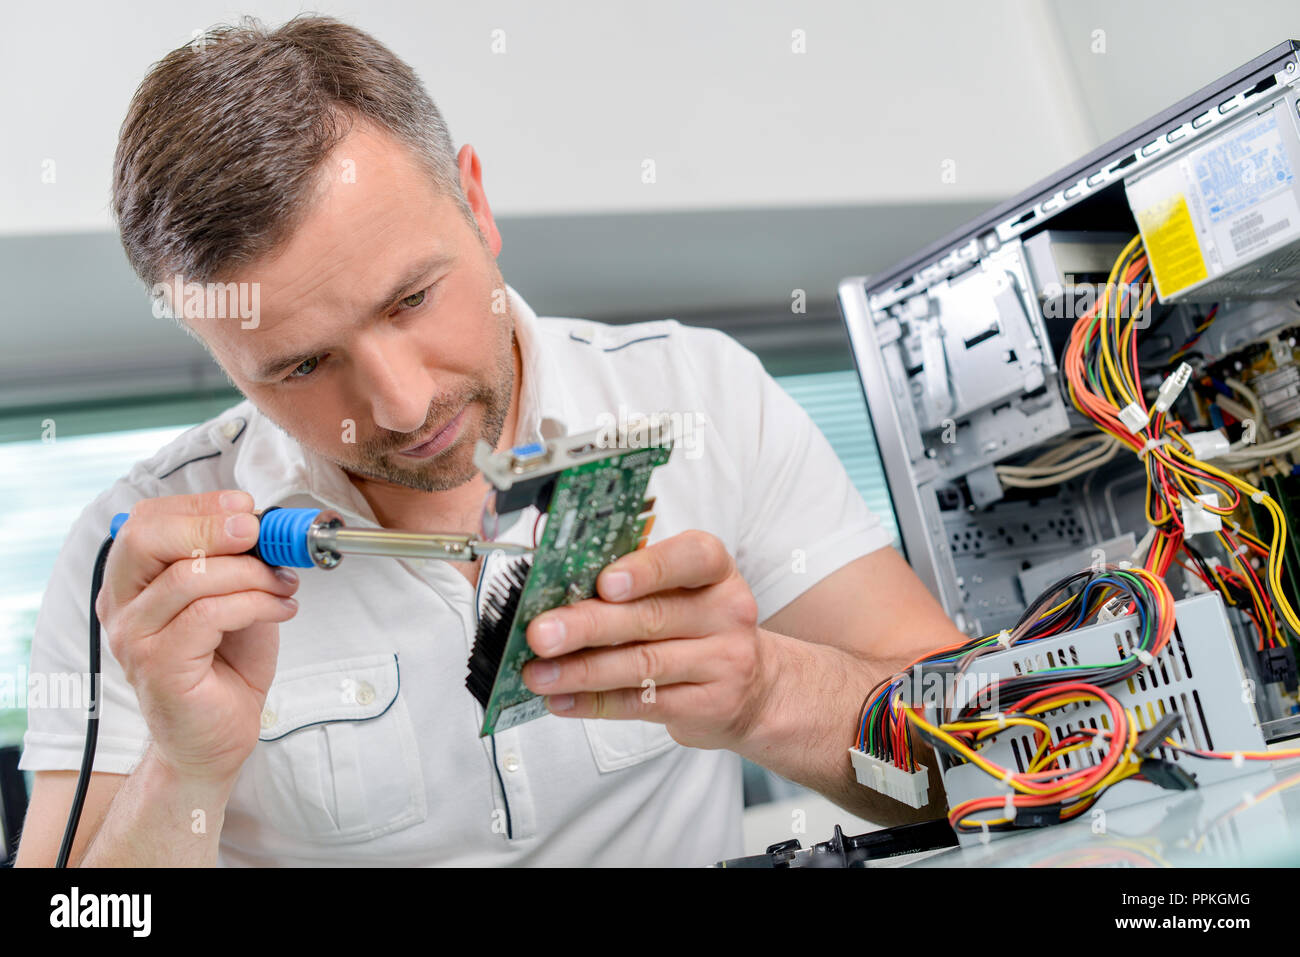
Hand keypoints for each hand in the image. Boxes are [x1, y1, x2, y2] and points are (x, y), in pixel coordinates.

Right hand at [95, 490, 298, 785]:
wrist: (217, 735)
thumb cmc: (224, 665)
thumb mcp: (235, 597)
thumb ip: (238, 562)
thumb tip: (265, 526)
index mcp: (132, 581)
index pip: (146, 521)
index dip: (199, 505)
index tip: (246, 508)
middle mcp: (122, 606)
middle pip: (147, 538)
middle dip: (211, 525)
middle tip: (257, 534)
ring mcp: (134, 637)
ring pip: (188, 577)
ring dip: (250, 572)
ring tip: (283, 584)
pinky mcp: (159, 666)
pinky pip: (209, 615)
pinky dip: (255, 603)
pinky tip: (280, 608)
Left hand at [521, 529, 771, 750]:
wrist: (758, 690)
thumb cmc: (702, 627)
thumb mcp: (684, 592)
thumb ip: (635, 585)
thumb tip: (557, 593)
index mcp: (716, 571)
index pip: (691, 558)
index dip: (647, 568)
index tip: (604, 582)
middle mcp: (727, 612)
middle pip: (652, 616)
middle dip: (587, 624)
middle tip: (540, 633)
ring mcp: (723, 662)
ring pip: (642, 665)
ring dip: (581, 670)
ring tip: (537, 673)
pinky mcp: (708, 706)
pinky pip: (642, 704)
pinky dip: (595, 702)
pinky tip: (561, 700)